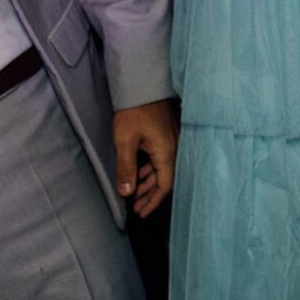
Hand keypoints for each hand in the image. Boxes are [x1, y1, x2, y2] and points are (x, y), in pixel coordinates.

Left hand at [112, 100, 177, 218]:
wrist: (143, 85)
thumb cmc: (134, 112)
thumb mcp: (125, 142)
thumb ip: (126, 169)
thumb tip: (127, 194)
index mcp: (166, 152)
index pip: (164, 185)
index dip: (153, 201)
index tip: (141, 213)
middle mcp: (174, 149)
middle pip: (165, 179)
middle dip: (150, 195)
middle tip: (136, 207)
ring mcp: (172, 141)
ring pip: (163, 169)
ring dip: (149, 182)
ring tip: (134, 193)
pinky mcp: (167, 135)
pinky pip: (162, 159)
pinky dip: (151, 170)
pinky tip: (140, 173)